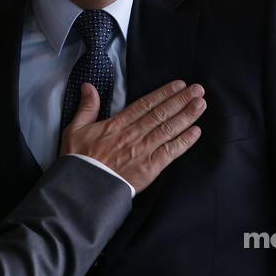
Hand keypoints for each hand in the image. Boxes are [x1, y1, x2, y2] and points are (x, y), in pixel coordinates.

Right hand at [61, 80, 205, 193]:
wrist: (83, 189)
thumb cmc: (78, 161)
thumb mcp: (75, 129)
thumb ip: (86, 107)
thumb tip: (89, 87)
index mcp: (117, 124)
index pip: (145, 104)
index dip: (164, 93)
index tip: (178, 85)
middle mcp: (133, 135)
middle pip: (161, 113)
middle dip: (181, 100)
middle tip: (197, 89)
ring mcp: (143, 151)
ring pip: (169, 129)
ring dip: (186, 116)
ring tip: (200, 104)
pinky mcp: (149, 168)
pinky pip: (170, 152)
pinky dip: (184, 141)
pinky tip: (195, 132)